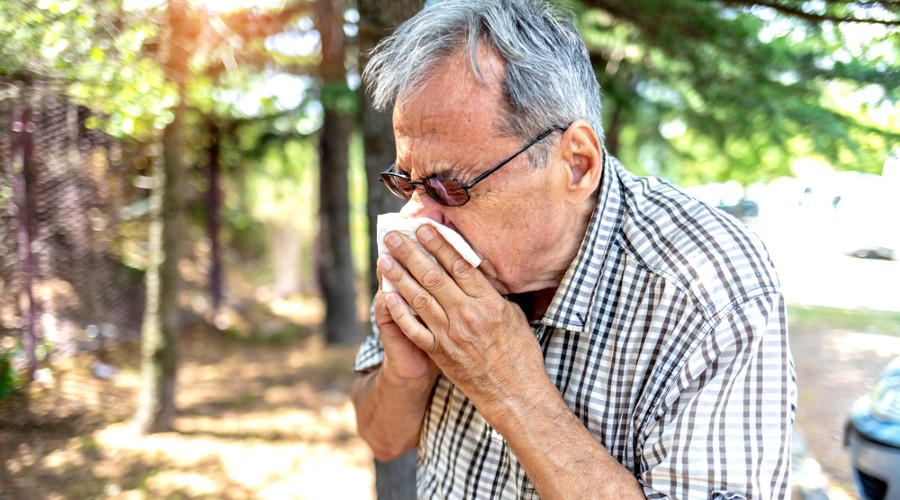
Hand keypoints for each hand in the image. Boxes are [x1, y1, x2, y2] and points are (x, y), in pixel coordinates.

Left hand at [378, 226, 546, 416]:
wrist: (514, 394)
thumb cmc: (520, 353)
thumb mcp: (513, 315)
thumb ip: (491, 293)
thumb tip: (474, 272)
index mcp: (488, 303)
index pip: (459, 265)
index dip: (438, 244)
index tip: (423, 228)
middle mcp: (467, 316)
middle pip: (433, 277)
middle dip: (410, 253)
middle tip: (393, 236)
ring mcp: (450, 335)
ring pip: (419, 299)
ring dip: (399, 277)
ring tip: (384, 259)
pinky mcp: (439, 353)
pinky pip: (414, 329)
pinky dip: (400, 312)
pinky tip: (388, 296)